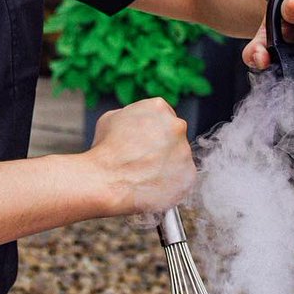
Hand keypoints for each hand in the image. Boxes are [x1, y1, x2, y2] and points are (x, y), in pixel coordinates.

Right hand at [86, 97, 195, 216]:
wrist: (106, 180)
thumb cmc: (105, 150)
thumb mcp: (111, 118)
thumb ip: (132, 115)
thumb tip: (136, 122)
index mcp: (159, 108)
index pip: (164, 116)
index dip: (153, 131)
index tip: (144, 143)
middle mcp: (177, 126)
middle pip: (174, 136)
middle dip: (162, 147)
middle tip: (144, 160)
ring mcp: (185, 152)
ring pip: (179, 158)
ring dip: (167, 165)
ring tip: (145, 175)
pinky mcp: (188, 176)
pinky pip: (182, 179)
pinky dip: (170, 184)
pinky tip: (152, 186)